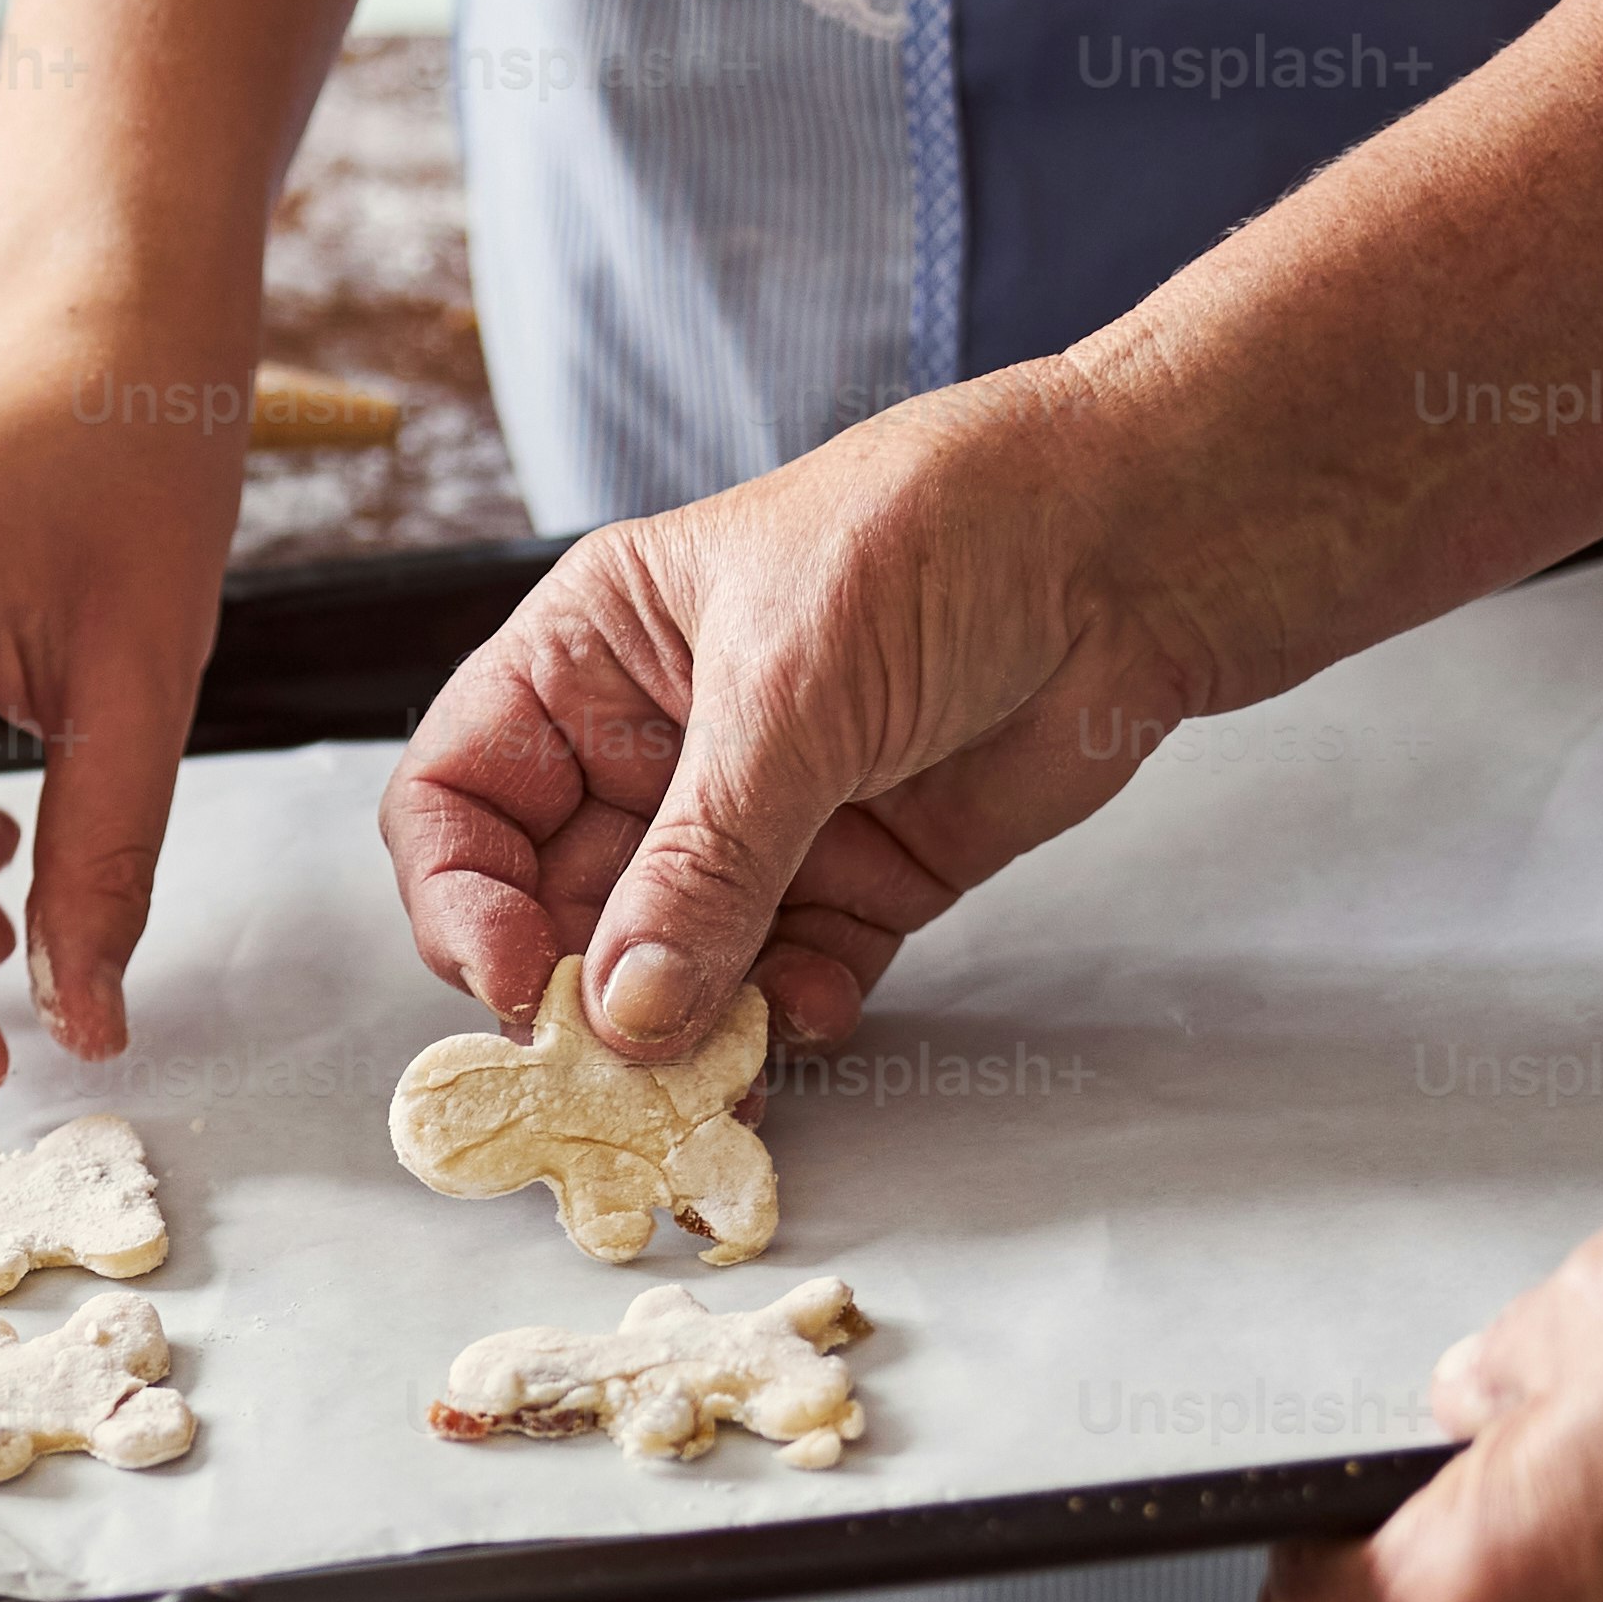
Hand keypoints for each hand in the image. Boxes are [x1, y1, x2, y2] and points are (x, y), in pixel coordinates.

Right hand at [381, 375, 1199, 1053]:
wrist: (1142, 541)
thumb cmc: (946, 534)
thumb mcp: (789, 695)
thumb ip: (700, 868)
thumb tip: (622, 1011)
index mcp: (593, 654)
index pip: (460, 794)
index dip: (460, 896)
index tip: (509, 980)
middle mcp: (656, 745)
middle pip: (553, 904)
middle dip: (576, 992)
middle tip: (608, 1068)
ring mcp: (757, 821)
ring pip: (668, 965)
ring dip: (685, 1026)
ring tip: (716, 1067)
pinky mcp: (855, 878)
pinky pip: (787, 980)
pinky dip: (791, 1015)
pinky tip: (815, 1011)